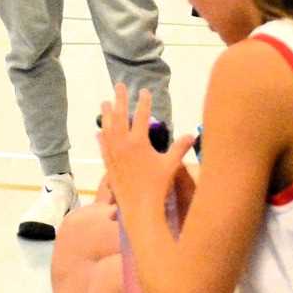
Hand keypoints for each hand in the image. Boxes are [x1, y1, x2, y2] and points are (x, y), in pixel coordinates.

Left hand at [96, 85, 193, 223]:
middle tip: (118, 85)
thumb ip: (180, 148)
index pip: (141, 116)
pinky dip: (102, 137)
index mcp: (138, 142)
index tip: (144, 90)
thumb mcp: (171, 165)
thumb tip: (193, 134)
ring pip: (107, 129)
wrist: (139, 207)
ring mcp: (113, 154)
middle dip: (120, 99)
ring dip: (106, 114)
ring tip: (104, 102)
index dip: (143, 102)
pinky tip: (99, 132)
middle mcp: (123, 144)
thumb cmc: (157, 186)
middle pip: (119, 116)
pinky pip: (103, 146)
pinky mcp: (109, 165)